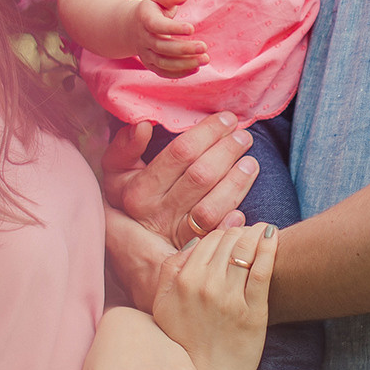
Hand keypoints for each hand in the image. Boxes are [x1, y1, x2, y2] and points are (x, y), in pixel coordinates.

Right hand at [101, 114, 255, 248]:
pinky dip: (232, 223)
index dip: (208, 133)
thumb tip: (143, 125)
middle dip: (227, 152)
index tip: (227, 119)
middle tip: (244, 137)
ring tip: (251, 163)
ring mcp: (176, 236)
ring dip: (236, 183)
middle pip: (200, 176)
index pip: (180, 152)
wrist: (130, 244)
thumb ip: (125, 147)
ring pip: (211, 209)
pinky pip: (217, 237)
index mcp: (139, 189)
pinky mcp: (194, 251)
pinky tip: (242, 209)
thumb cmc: (130, 195)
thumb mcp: (118, 172)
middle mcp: (157, 214)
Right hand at [130, 0, 207, 78]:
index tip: (192, 28)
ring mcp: (145, 54)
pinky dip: (179, 73)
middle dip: (184, 49)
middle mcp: (143, 38)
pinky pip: (164, 73)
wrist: (131, 28)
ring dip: (185, 64)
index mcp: (145, 19)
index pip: (157, 26)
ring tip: (205, 59)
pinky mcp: (150, 65)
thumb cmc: (152, 10)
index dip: (173, 28)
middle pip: (162, 47)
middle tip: (204, 47)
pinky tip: (196, 68)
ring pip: (163, 63)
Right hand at [151, 222, 276, 369]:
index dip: (223, 234)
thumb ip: (170, 271)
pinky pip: (263, 270)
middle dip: (240, 233)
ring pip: (246, 249)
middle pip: (228, 240)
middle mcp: (205, 285)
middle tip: (249, 235)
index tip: (233, 237)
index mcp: (183, 280)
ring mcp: (230, 298)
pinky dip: (269, 248)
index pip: (208, 240)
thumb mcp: (163, 306)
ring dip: (256, 234)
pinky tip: (273, 237)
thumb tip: (193, 244)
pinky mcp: (253, 312)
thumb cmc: (183, 342)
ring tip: (264, 232)